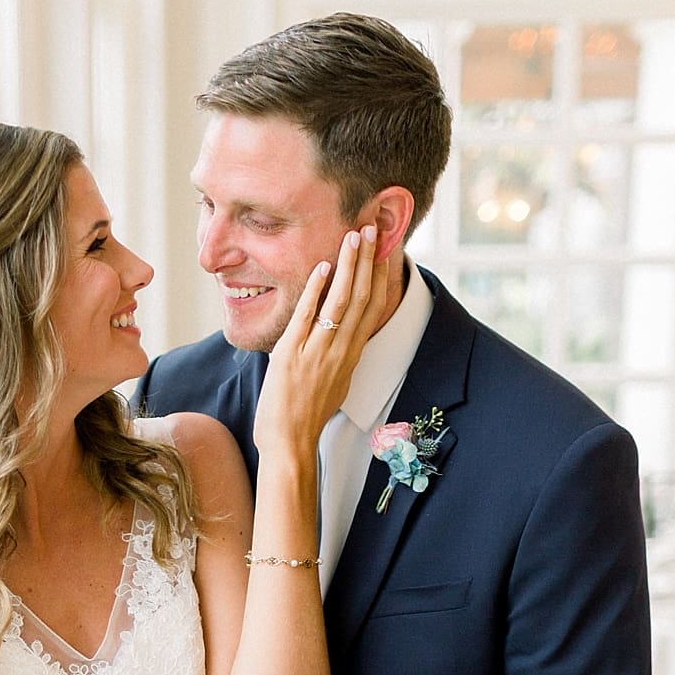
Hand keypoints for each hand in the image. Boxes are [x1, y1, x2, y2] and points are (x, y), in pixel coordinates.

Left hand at [253, 227, 389, 459]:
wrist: (289, 444)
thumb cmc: (306, 418)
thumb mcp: (334, 385)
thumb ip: (339, 359)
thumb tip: (342, 341)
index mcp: (351, 357)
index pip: (373, 309)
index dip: (380, 277)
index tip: (384, 251)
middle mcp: (340, 352)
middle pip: (363, 298)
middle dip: (368, 261)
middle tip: (371, 230)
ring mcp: (318, 353)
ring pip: (342, 302)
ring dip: (348, 266)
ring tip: (353, 237)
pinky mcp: (292, 354)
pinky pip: (308, 316)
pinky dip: (316, 290)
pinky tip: (323, 267)